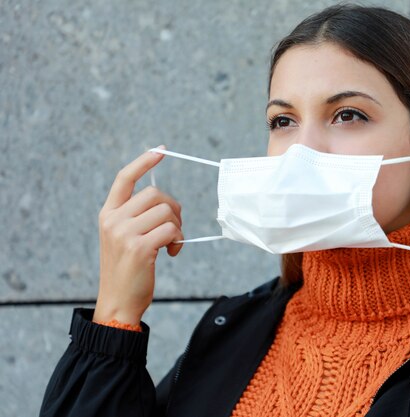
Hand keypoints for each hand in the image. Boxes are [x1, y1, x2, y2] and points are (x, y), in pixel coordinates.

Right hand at [93, 146, 183, 325]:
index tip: (161, 151)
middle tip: (175, 228)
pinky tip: (172, 252)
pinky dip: (179, 240)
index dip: (144, 162)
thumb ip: (135, 217)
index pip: (125, 178)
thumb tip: (163, 200)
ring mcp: (124, 233)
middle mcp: (113, 220)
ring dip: (178, 227)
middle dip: (174, 209)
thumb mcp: (122, 238)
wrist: (118, 303)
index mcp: (108, 214)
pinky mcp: (139, 247)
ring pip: (167, 211)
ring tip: (172, 244)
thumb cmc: (127, 271)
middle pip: (156, 194)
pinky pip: (172, 230)